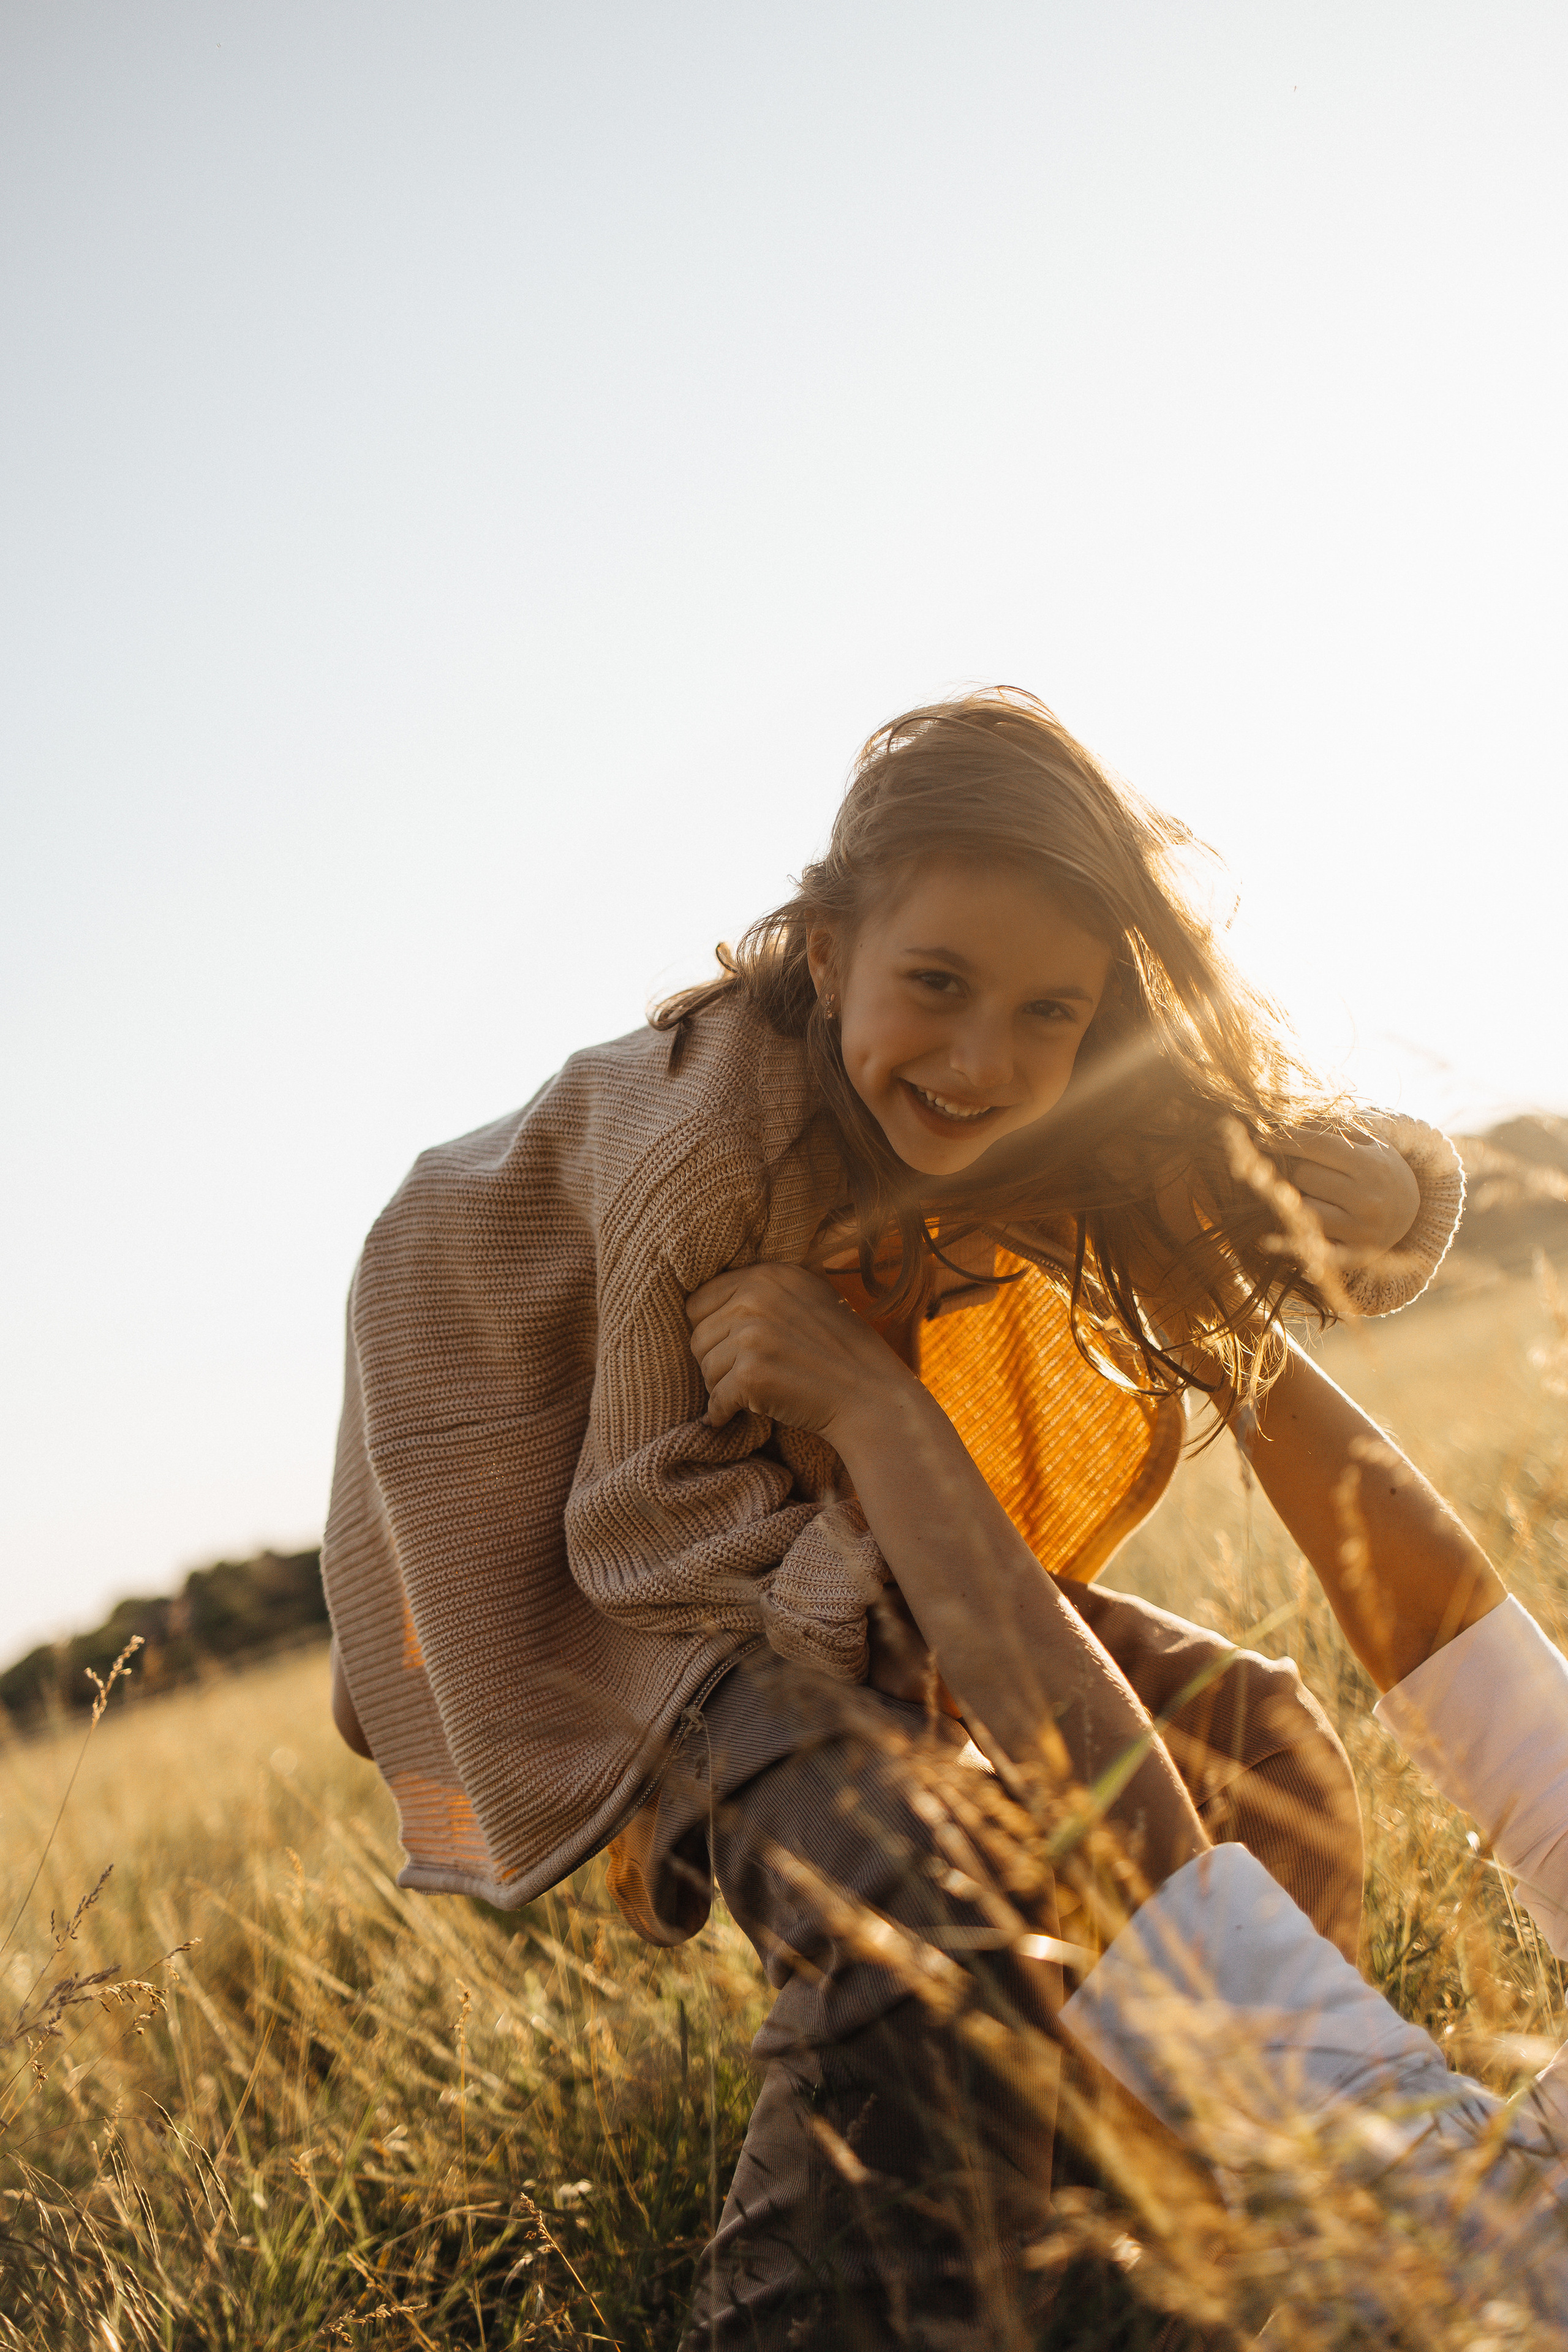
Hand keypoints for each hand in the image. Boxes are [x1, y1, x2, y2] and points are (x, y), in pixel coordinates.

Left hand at [685, 1262, 908, 1434]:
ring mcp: (752, 1336)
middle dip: (715, 1361)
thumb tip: (714, 1300)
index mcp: (767, 1275)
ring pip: (704, 1368)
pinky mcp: (750, 1374)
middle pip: (698, 1336)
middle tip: (742, 1377)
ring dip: (720, 1388)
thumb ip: (765, 1291)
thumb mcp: (810, 1297)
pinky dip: (721, 1414)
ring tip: (750, 1394)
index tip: (729, 1349)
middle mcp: (755, 1298)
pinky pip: (714, 1400)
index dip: (711, 1329)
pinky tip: (733, 1418)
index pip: (700, 1301)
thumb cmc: (842, 1352)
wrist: (872, 1397)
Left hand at [1275, 1126, 1420, 1265]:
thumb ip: (1333, 1130)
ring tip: (1319, 1195)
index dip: (1286, 1139)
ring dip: (1301, 1198)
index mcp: (1372, 1166)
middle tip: (1312, 1171)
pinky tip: (1294, 1225)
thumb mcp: (1370, 1145)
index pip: (1318, 1146)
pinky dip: (1298, 1228)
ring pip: (1302, 1205)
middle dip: (1300, 1169)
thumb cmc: (1381, 1173)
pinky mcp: (1351, 1255)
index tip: (1263, 1136)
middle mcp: (1368, 1199)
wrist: (1411, 1218)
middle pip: (1304, 1175)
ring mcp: (1359, 1230)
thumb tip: (1289, 1122)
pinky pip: (1308, 1238)